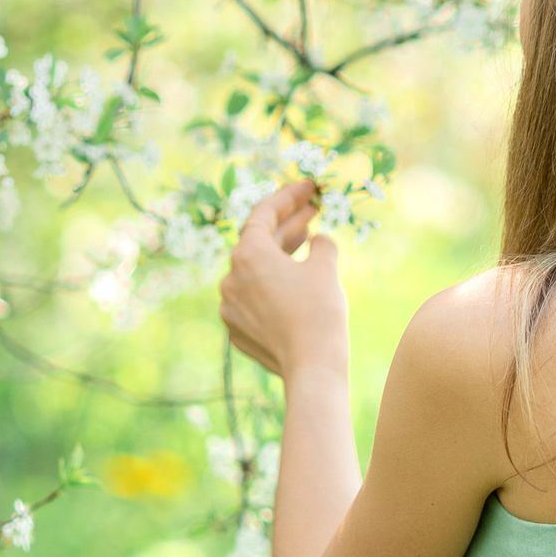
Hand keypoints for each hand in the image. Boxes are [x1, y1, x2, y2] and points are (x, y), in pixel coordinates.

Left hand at [220, 181, 349, 378]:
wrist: (311, 368)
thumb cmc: (320, 312)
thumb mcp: (325, 267)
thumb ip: (322, 244)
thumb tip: (319, 241)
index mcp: (247, 255)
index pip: (263, 213)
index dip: (288, 197)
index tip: (309, 188)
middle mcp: (230, 278)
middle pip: (258, 241)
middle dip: (287, 225)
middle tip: (313, 212)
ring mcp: (230, 307)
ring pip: (254, 271)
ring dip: (280, 254)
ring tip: (308, 242)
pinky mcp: (237, 331)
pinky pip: (254, 298)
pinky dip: (273, 284)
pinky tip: (296, 282)